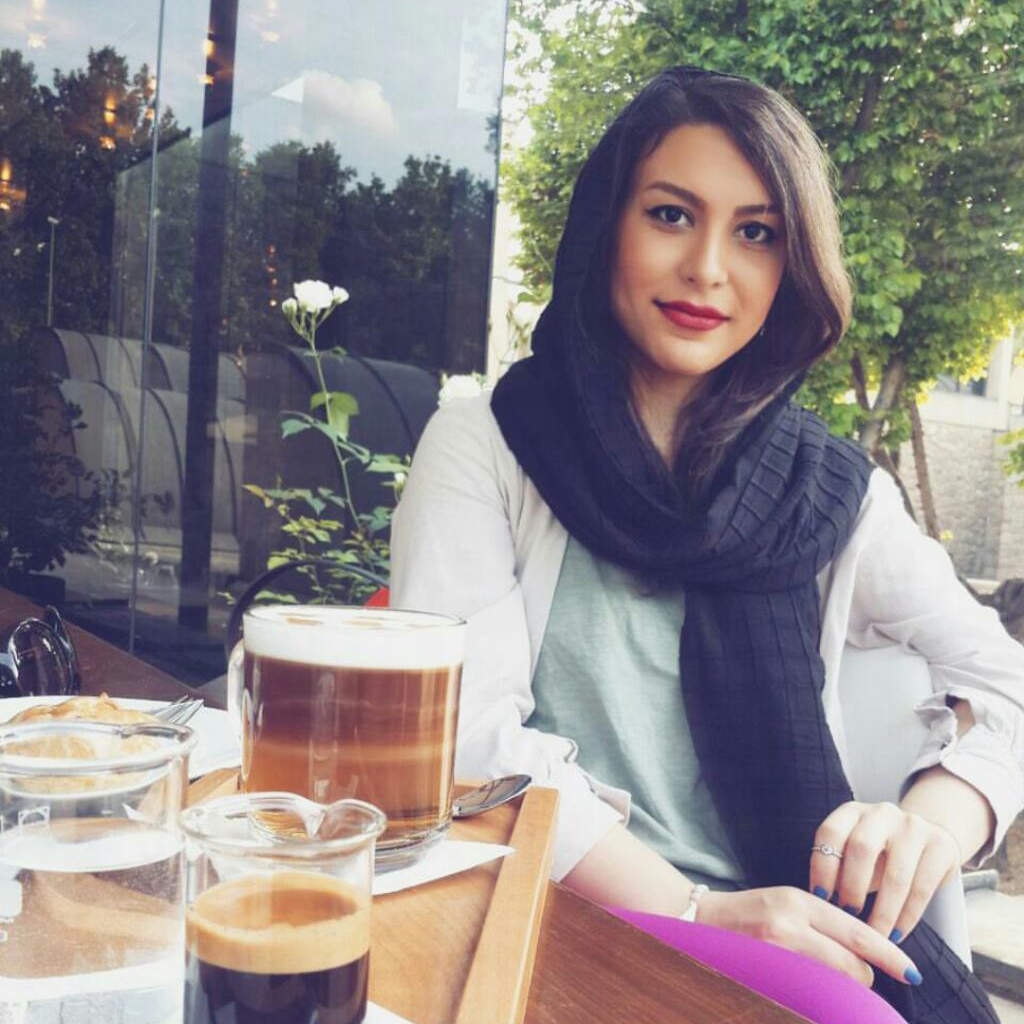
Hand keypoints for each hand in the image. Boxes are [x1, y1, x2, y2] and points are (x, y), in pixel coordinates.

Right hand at [697, 886, 920, 987]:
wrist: (700, 920)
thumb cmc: (749, 912)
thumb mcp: (788, 902)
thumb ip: (823, 923)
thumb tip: (863, 952)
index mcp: (800, 900)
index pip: (857, 932)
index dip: (889, 955)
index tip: (913, 972)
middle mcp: (791, 922)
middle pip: (852, 963)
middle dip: (863, 977)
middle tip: (856, 977)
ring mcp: (777, 950)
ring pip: (834, 982)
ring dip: (842, 988)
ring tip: (829, 983)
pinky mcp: (765, 973)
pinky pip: (809, 994)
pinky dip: (819, 997)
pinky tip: (813, 994)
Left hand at [810, 801, 960, 943]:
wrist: (929, 837)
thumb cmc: (880, 855)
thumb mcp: (855, 853)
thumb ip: (838, 870)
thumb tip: (818, 909)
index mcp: (852, 811)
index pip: (830, 833)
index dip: (822, 866)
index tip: (819, 897)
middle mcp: (882, 813)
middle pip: (862, 849)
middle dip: (852, 889)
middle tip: (847, 917)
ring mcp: (914, 827)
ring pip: (895, 875)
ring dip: (882, 912)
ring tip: (873, 936)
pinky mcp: (941, 846)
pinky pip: (922, 888)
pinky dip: (907, 917)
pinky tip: (896, 934)